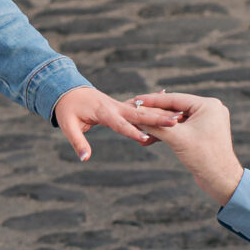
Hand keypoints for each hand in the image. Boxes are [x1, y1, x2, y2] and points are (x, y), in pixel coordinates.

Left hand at [52, 87, 179, 163]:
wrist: (69, 90)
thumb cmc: (68, 109)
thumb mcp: (68, 126)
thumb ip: (78, 142)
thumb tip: (85, 159)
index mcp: (103, 112)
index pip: (120, 124)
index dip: (132, 132)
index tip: (146, 138)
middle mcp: (116, 107)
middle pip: (140, 114)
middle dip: (157, 118)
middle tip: (175, 121)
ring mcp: (121, 106)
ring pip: (144, 110)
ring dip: (161, 113)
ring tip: (181, 117)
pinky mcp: (123, 106)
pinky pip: (142, 109)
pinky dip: (156, 108)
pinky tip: (171, 108)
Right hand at [134, 93, 244, 206]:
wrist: (220, 180)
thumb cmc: (203, 158)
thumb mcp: (176, 139)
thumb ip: (156, 125)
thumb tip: (137, 116)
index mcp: (208, 105)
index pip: (175, 99)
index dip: (153, 100)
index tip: (136, 99)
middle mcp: (209, 109)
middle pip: (175, 108)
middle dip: (155, 113)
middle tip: (136, 112)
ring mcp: (207, 121)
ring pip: (176, 120)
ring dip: (160, 125)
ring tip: (140, 128)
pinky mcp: (202, 133)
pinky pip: (181, 129)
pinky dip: (168, 133)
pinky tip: (150, 138)